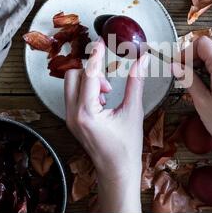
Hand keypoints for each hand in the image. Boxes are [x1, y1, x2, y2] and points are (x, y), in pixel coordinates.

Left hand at [64, 41, 149, 211]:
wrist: (116, 171)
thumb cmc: (126, 148)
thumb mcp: (133, 112)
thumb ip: (136, 83)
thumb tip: (142, 61)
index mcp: (87, 113)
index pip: (88, 74)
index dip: (96, 55)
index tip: (101, 41)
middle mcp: (73, 115)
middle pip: (73, 75)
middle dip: (90, 72)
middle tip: (108, 82)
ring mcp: (69, 118)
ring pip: (70, 84)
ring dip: (88, 81)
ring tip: (106, 94)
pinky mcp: (72, 121)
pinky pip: (72, 95)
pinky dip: (86, 91)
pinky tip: (102, 101)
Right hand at [172, 36, 211, 154]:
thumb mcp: (202, 102)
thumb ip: (188, 80)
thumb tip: (175, 67)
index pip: (202, 43)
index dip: (186, 52)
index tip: (178, 66)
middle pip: (209, 49)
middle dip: (193, 60)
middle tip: (182, 77)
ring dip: (203, 67)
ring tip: (195, 87)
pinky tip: (209, 91)